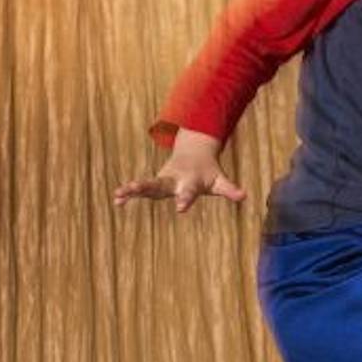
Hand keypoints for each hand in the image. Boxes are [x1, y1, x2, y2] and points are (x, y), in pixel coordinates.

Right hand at [113, 128, 245, 213]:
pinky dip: (128, 194)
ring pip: (146, 185)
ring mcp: (162, 180)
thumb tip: (245, 196)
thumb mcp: (220, 180)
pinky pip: (140, 190)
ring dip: (133, 189)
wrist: (193, 153)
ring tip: (118, 194)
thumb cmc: (208, 172)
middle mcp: (173, 180)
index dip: (185, 199)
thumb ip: (230, 189)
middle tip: (136, 189)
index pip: (188, 192)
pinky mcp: (155, 183)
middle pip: (161, 185)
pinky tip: (116, 201)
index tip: (181, 208)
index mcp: (189, 181)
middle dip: (149, 188)